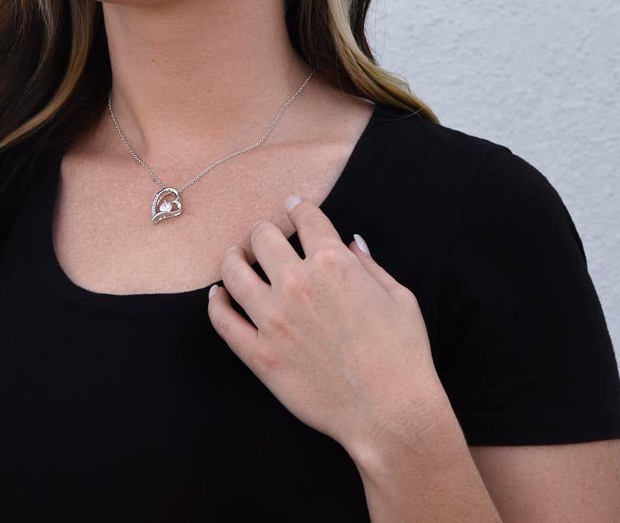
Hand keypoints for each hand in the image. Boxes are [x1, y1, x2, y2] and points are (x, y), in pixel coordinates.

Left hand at [207, 194, 450, 459]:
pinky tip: (218, 296)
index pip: (305, 218)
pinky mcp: (259, 354)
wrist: (391, 413)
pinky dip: (216, 303)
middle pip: (262, 237)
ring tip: (235, 258)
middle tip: (264, 237)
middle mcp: (298, 282)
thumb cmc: (403, 356)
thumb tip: (352, 243)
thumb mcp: (399, 298)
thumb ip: (369, 265)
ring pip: (233, 272)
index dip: (298, 207)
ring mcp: (274, 318)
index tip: (292, 206)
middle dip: (264, 232)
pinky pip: (223, 321)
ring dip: (233, 259)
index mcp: (333, 263)